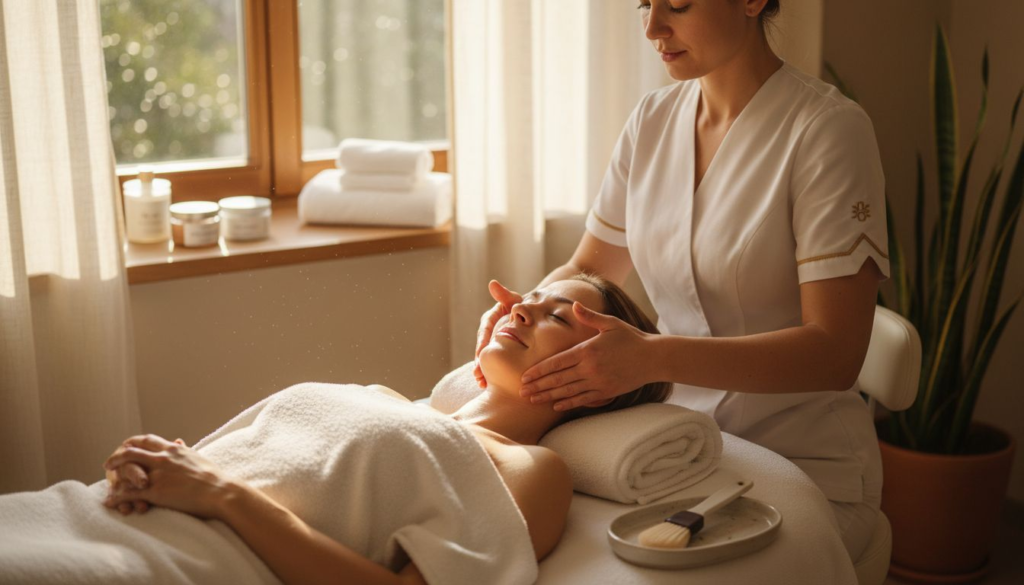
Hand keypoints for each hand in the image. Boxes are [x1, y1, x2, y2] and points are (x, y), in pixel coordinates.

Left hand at [102, 435, 235, 520]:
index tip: (125, 445)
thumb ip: (184, 449)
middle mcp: (163, 458)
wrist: (220, 491)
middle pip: (132, 451)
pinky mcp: (156, 491)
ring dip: (114, 476)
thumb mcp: (197, 457)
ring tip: (107, 482)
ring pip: (127, 471)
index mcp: (173, 449)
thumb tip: (178, 440)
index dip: (133, 442)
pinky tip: (110, 502)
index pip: (147, 440)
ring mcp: (158, 474)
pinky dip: (117, 497)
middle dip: (117, 456)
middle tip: (109, 463)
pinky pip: (130, 493)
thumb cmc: (213, 476)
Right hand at [473, 280, 522, 387]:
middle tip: (479, 376)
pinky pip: (494, 362)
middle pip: (482, 348)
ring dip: (483, 371)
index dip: (482, 344)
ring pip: (487, 357)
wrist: (535, 316)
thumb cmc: (527, 307)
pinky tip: (489, 385)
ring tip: (482, 384)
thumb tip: (492, 284)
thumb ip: (506, 295)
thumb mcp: (517, 301)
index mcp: (491, 319)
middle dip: (479, 363)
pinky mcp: (501, 350)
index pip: (484, 331)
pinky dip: (491, 373)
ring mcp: (494, 342)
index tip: (480, 357)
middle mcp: (490, 331)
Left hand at [520, 302, 654, 410]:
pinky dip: (568, 403)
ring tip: (532, 400)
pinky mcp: (606, 392)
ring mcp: (598, 382)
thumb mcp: (610, 323)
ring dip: (548, 397)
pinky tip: (556, 406)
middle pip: (557, 379)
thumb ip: (589, 316)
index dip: (539, 371)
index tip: (524, 376)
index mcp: (587, 350)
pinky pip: (583, 399)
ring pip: (567, 392)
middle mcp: (590, 368)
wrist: (653, 358)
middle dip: (538, 386)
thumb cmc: (631, 337)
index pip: (556, 362)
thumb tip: (575, 305)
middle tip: (521, 392)